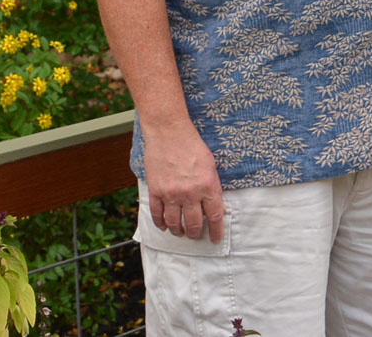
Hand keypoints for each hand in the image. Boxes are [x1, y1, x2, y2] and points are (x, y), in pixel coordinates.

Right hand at [143, 117, 225, 243]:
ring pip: (174, 224)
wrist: (169, 132)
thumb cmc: (192, 145)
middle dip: (195, 233)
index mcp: (207, 186)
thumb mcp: (210, 165)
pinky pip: (157, 215)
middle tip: (195, 235)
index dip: (216, 232)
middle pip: (193, 224)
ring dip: (178, 231)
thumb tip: (216, 207)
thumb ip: (213, 187)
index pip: (214, 217)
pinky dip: (160, 224)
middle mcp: (190, 193)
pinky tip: (164, 225)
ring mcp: (171, 193)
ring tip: (180, 232)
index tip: (215, 239)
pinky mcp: (156, 191)